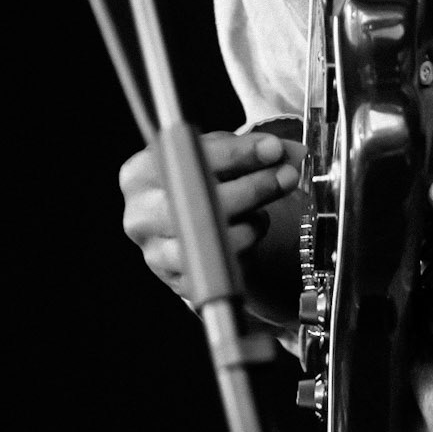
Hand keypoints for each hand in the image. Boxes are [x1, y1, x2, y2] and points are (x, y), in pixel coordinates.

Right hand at [119, 130, 305, 302]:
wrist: (179, 226)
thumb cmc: (194, 184)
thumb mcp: (215, 156)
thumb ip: (249, 150)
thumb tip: (291, 152)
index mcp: (141, 172)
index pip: (192, 157)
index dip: (239, 153)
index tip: (273, 150)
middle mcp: (141, 213)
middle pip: (202, 201)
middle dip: (253, 187)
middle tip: (285, 177)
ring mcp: (155, 252)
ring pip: (214, 240)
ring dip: (250, 225)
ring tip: (259, 213)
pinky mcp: (176, 282)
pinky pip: (220, 271)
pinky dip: (243, 254)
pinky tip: (247, 237)